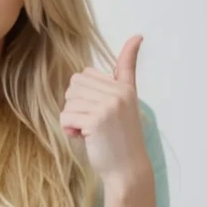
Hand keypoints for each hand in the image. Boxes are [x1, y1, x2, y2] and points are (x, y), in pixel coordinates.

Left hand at [60, 35, 151, 182]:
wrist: (126, 171)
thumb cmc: (120, 142)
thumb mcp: (123, 110)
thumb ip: (119, 86)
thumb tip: (130, 52)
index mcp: (126, 90)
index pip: (115, 67)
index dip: (129, 51)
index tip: (139, 36)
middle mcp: (119, 94)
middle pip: (77, 82)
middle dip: (76, 102)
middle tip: (90, 121)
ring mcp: (109, 106)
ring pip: (69, 100)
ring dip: (71, 117)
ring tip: (87, 131)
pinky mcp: (96, 120)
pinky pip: (67, 116)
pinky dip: (68, 128)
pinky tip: (82, 137)